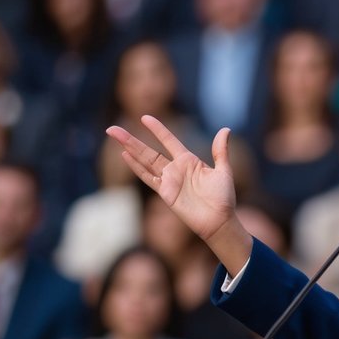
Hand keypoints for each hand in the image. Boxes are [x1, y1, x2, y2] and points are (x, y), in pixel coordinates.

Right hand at [106, 116, 251, 272]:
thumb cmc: (224, 198)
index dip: (157, 129)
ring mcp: (168, 181)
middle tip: (113, 128)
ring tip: (114, 136)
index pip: (168, 140)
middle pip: (148, 150)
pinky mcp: (165, 193)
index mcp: (189, 160)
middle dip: (131, 139)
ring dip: (129, 149)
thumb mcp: (224, 171)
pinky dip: (136, 167)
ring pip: (144, 161)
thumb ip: (220, 151)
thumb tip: (225, 129)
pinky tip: (125, 155)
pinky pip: (148, 177)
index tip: (145, 117)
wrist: (219, 220)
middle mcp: (175, 169)